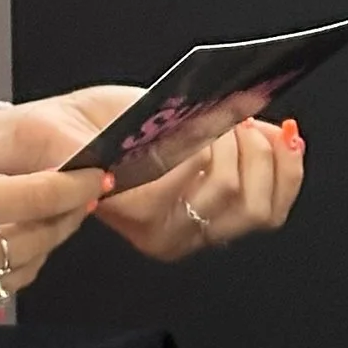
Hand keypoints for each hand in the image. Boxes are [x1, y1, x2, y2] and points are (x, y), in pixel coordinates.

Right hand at [0, 85, 305, 259]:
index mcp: (128, 213)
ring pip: (262, 209)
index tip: (207, 115)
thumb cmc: (64, 133)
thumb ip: (105, 140)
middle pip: (234, 199)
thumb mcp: (70, 130)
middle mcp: (165, 234)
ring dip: (269, 158)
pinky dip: (287, 171)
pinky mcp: (217, 219)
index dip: (207, 148)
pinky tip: (282, 138)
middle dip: (243, 147)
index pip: (185, 189)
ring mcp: (194, 231)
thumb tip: (171, 138)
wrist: (61, 144)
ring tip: (251, 123)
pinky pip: (272, 209)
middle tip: (228, 114)